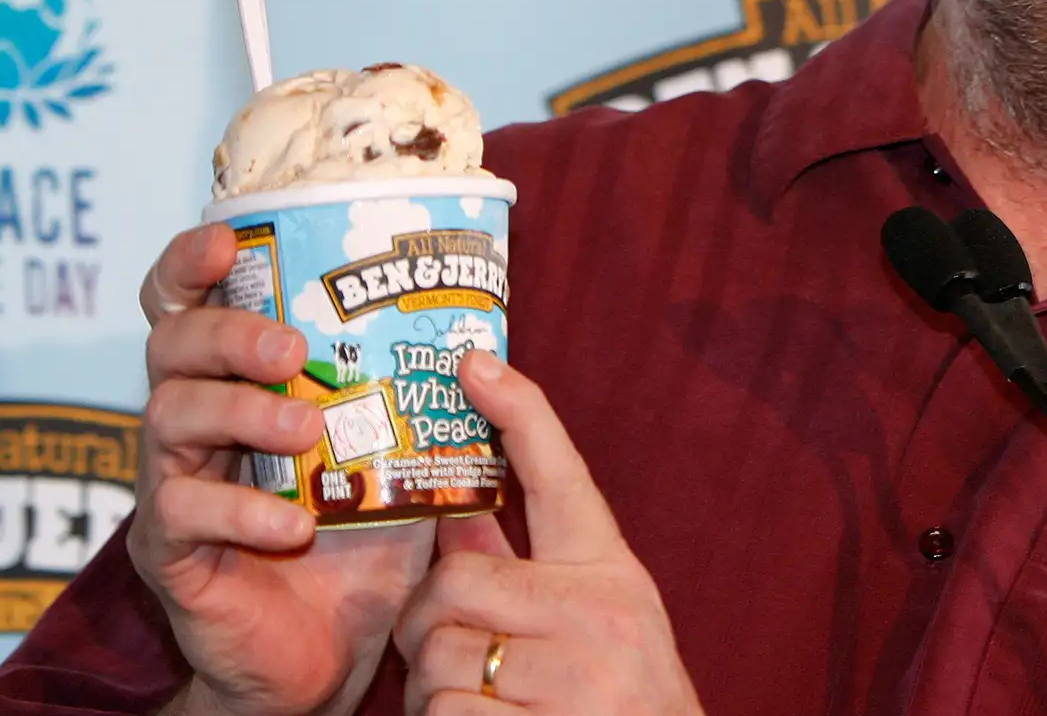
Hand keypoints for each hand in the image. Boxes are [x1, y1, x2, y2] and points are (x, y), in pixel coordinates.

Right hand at [131, 225, 435, 715]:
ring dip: (242, 411)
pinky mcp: (171, 552)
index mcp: (235, 380)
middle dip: (229, 332)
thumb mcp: (401, 454)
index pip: (189, 302)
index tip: (226, 242)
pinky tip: (294, 525)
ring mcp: (172, 483)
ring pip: (171, 417)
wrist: (326, 650)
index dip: (191, 262)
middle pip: (171, 344)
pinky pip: (183, 512)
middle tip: (293, 349)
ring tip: (305, 428)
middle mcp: (192, 420)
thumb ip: (421, 398)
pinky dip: (241, 511)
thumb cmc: (360, 537)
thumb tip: (483, 338)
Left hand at [393, 351, 703, 714]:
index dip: (519, 413)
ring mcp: (574, 680)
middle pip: (455, 582)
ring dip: (430, 685)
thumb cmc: (623, 692)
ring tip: (463, 697)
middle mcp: (599, 616)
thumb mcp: (593, 618)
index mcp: (610, 572)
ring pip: (439, 656)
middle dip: (423, 619)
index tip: (474, 364)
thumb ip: (523, 569)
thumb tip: (452, 517)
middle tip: (431, 640)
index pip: (562, 477)